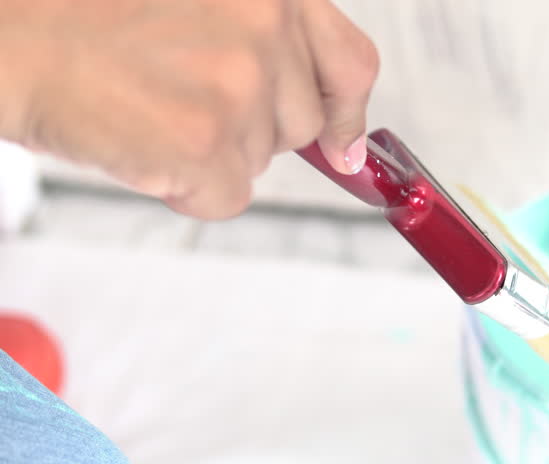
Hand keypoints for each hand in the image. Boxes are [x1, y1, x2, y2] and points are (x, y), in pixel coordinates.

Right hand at [0, 0, 378, 218]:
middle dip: (250, 126)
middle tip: (183, 97)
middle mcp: (265, 25)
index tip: (341, 145)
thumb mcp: (203, 4)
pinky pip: (227, 196)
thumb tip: (341, 142)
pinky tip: (141, 143)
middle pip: (299, 123)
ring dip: (212, 152)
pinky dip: (185, 187)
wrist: (12, 35)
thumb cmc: (87, 14)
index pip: (351, 64)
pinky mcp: (207, 140)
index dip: (345, 112)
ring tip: (150, 108)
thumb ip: (272, 49)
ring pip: (260, 160)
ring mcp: (239, 82)